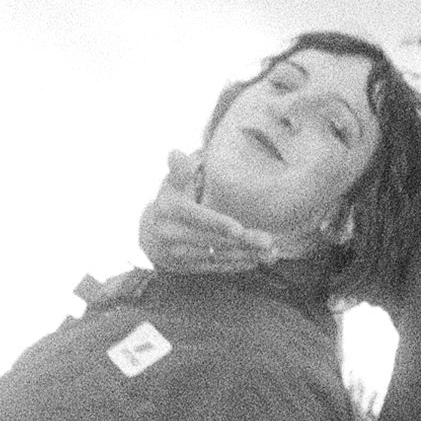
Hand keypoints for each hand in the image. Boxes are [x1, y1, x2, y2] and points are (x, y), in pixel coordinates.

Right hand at [139, 148, 280, 275]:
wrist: (150, 237)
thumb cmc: (169, 202)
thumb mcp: (171, 184)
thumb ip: (179, 170)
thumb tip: (175, 152)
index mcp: (170, 211)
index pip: (197, 217)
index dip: (217, 224)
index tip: (239, 229)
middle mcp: (172, 236)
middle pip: (213, 240)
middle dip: (242, 242)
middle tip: (268, 241)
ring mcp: (181, 255)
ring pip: (218, 256)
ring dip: (246, 255)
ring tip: (270, 252)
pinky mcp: (190, 268)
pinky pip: (217, 267)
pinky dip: (239, 265)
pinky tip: (258, 261)